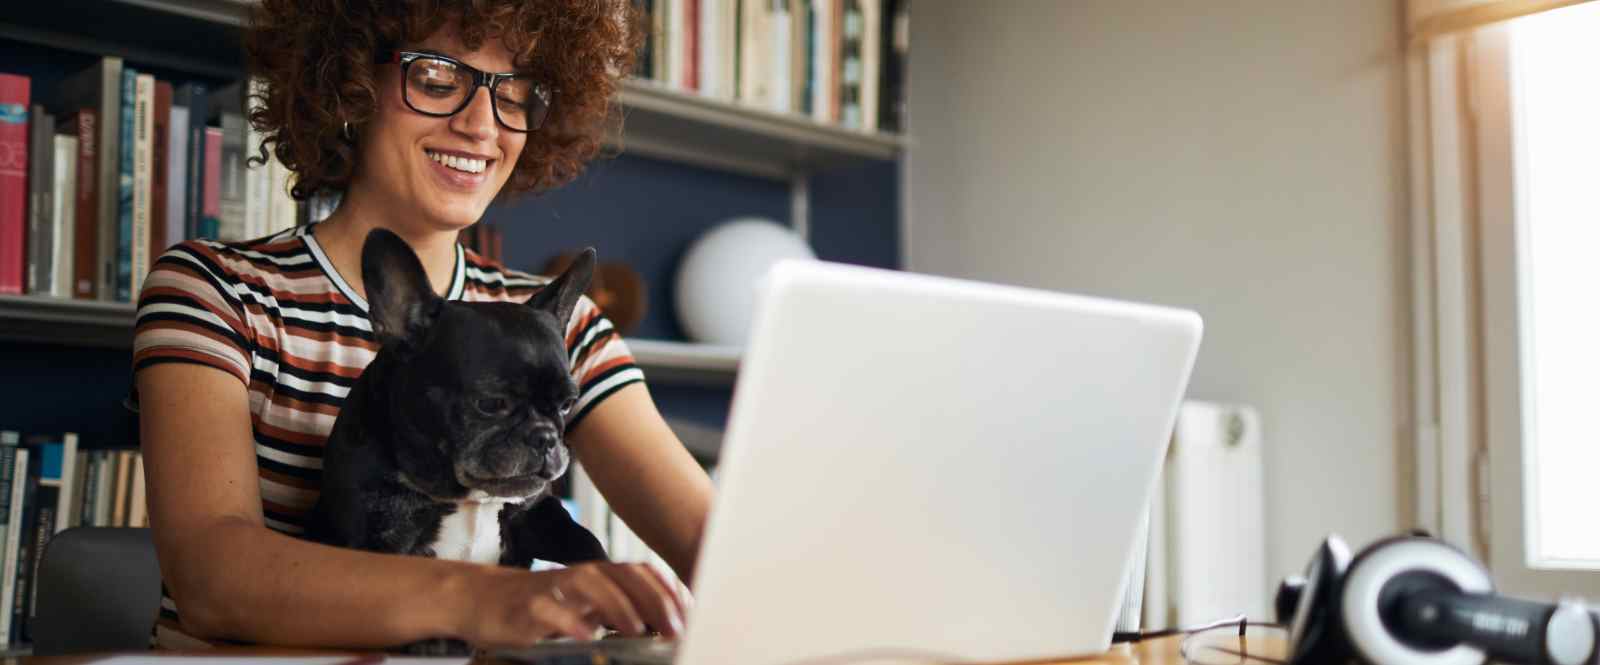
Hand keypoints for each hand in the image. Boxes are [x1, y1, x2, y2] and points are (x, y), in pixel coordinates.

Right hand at [455, 562, 687, 648]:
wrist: (482, 599)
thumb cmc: (541, 605)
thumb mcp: (585, 606)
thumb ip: (618, 610)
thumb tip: (662, 623)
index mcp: (599, 575)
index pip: (641, 574)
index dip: (668, 591)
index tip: (689, 615)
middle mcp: (580, 575)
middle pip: (623, 576)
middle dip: (653, 600)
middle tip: (672, 628)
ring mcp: (552, 587)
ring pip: (590, 584)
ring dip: (617, 605)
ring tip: (636, 629)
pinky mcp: (526, 607)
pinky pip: (550, 611)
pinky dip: (570, 622)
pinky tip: (586, 637)